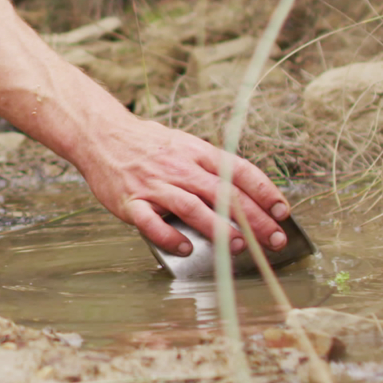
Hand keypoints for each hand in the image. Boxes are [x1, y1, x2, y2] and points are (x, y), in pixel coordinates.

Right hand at [77, 112, 290, 257]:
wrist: (100, 135)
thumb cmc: (145, 144)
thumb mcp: (183, 145)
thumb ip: (208, 167)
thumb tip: (240, 191)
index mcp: (196, 153)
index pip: (238, 170)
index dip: (264, 191)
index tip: (282, 211)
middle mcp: (179, 168)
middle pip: (223, 194)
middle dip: (254, 219)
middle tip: (275, 240)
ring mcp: (155, 186)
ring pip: (192, 208)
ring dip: (219, 229)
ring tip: (238, 247)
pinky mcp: (131, 203)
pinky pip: (152, 223)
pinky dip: (170, 237)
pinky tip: (186, 248)